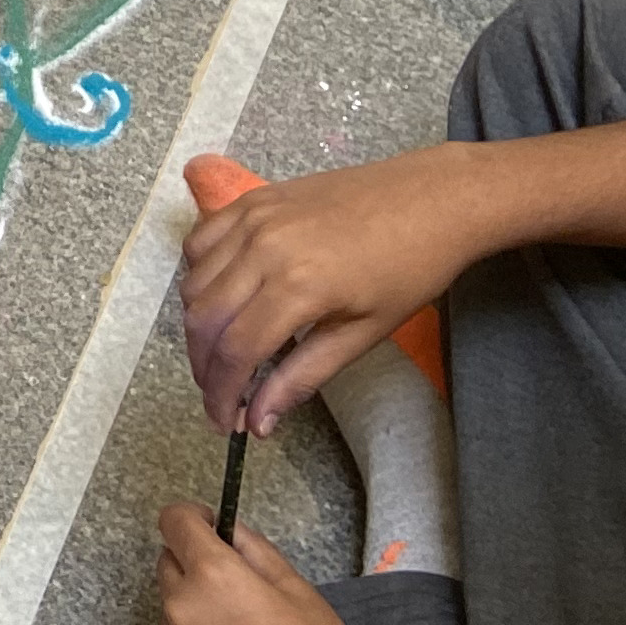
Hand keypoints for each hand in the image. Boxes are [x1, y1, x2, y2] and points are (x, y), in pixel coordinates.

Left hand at [155, 507, 409, 624]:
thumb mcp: (299, 591)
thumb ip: (255, 552)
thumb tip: (229, 533)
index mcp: (211, 577)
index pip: (173, 522)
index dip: (193, 519)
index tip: (212, 529)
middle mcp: (180, 613)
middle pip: (169, 567)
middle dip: (195, 566)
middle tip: (240, 590)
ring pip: (174, 614)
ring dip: (197, 613)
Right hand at [181, 148, 491, 432]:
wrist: (432, 199)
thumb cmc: (409, 270)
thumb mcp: (363, 334)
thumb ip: (302, 377)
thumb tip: (259, 422)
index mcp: (298, 287)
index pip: (235, 352)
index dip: (221, 395)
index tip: (225, 425)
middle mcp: (263, 249)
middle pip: (204, 320)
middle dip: (204, 368)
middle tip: (222, 395)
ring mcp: (253, 218)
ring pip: (194, 282)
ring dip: (199, 326)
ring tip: (224, 351)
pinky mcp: (252, 199)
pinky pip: (200, 241)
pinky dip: (198, 275)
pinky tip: (221, 296)